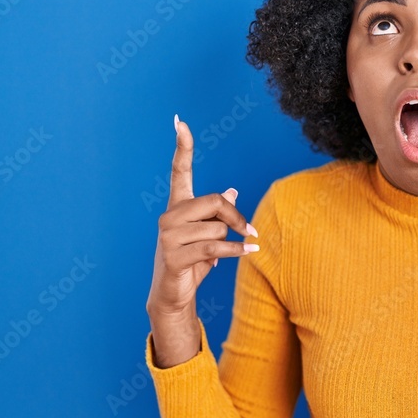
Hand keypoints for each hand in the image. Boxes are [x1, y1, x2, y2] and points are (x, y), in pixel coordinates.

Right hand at [146, 114, 258, 317]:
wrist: (173, 295)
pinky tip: (249, 252)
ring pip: (217, 228)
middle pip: (214, 201)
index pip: (179, 171)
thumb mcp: (209, 234)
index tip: (180, 122)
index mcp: (177, 206)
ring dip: (229, 242)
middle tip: (249, 231)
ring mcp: (168, 236)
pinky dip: (236, 251)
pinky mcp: (173, 256)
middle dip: (236, 218)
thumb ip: (218, 214)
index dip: (182, 146)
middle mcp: (169, 216)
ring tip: (220, 254)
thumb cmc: (193, 261)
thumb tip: (232, 192)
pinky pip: (214, 247)